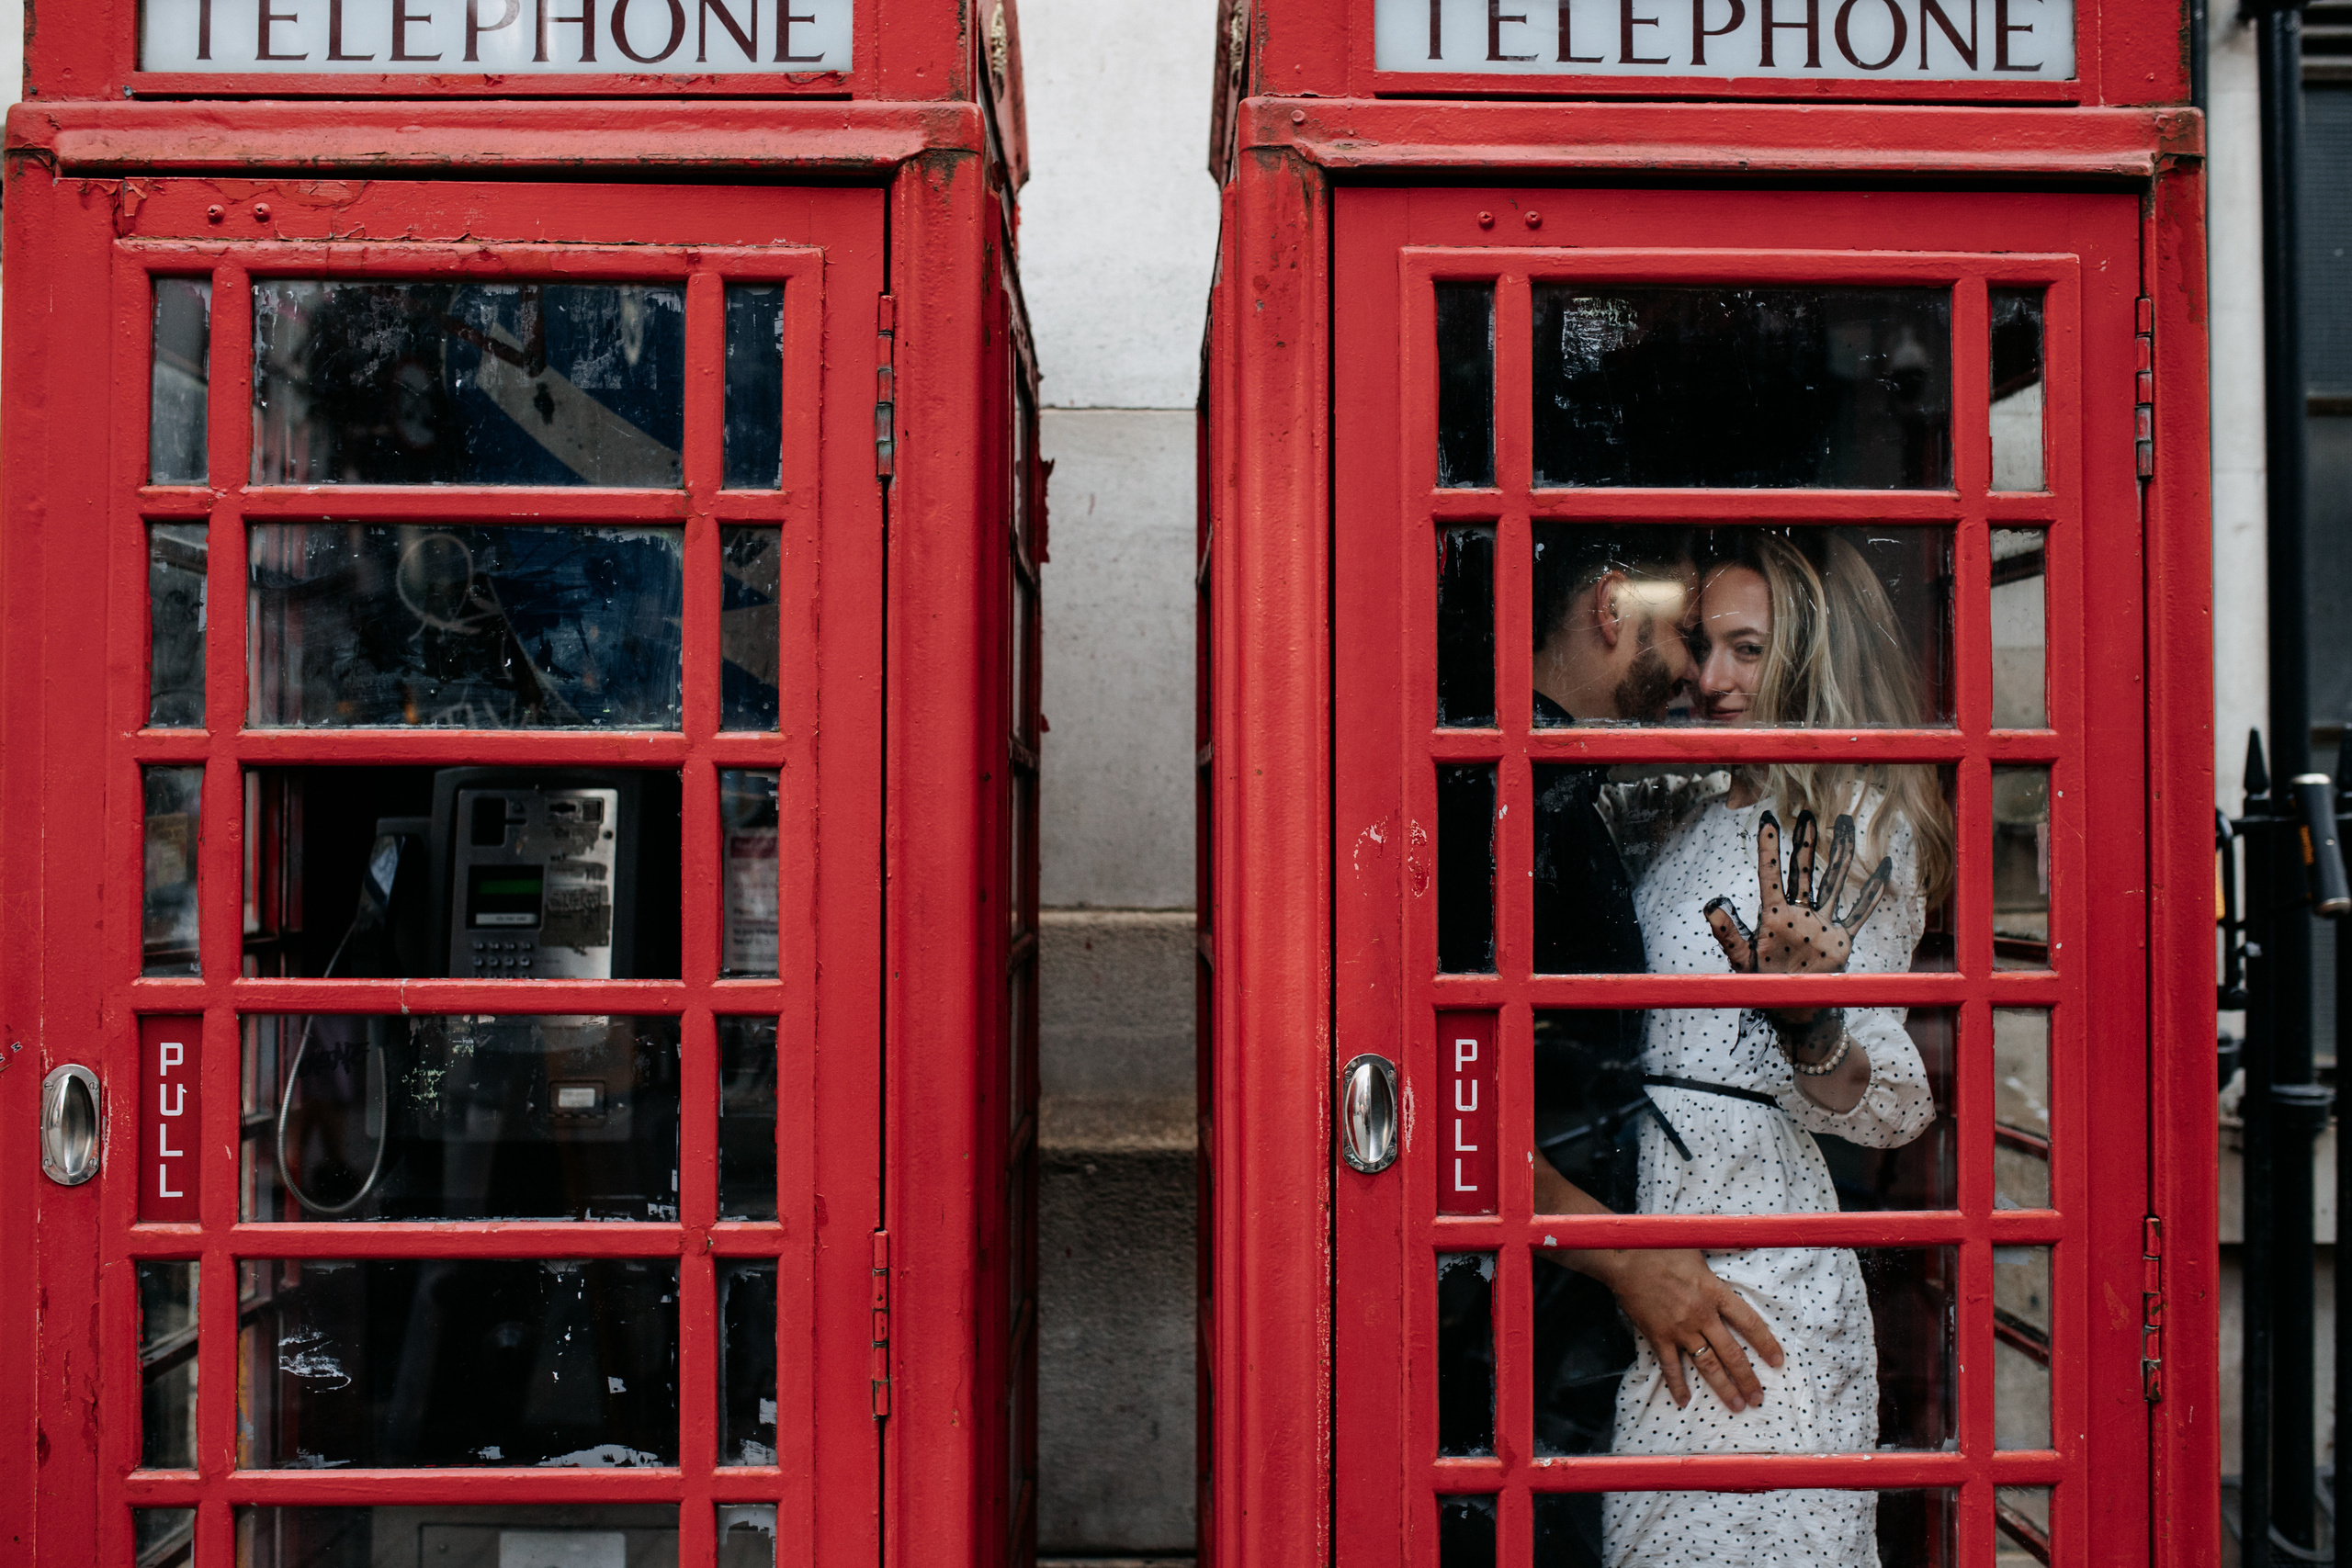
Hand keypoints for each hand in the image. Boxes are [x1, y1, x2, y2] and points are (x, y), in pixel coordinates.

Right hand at [1593, 1247, 1784, 1411]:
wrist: (1623, 1256)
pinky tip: (1684, 1401)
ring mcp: (1679, 1329)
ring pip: (1707, 1365)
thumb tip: (1746, 1241)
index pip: (1749, 1323)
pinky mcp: (1658, 1336)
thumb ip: (1724, 1244)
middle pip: (1731, 1353)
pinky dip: (1677, 1384)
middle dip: (1747, 1378)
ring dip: (1723, 1387)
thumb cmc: (1660, 1245)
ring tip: (1736, 1405)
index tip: (1778, 1361)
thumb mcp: (1698, 1241)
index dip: (1766, 1343)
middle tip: (1758, 1398)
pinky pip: (1670, 1366)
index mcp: (1714, 1292)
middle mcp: (1702, 1315)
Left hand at [1703, 810, 1892, 976]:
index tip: (1767, 820)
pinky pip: (1859, 911)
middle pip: (1803, 870)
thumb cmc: (1765, 984)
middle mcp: (1798, 913)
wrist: (1794, 1010)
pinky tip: (1884, 869)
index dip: (1769, 848)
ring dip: (1840, 855)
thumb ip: (1728, 934)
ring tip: (1844, 826)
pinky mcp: (1841, 938)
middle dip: (1805, 842)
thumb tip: (1709, 906)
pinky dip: (1872, 892)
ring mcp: (1821, 922)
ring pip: (1832, 881)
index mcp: (1773, 915)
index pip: (1770, 875)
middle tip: (1806, 812)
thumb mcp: (1742, 960)